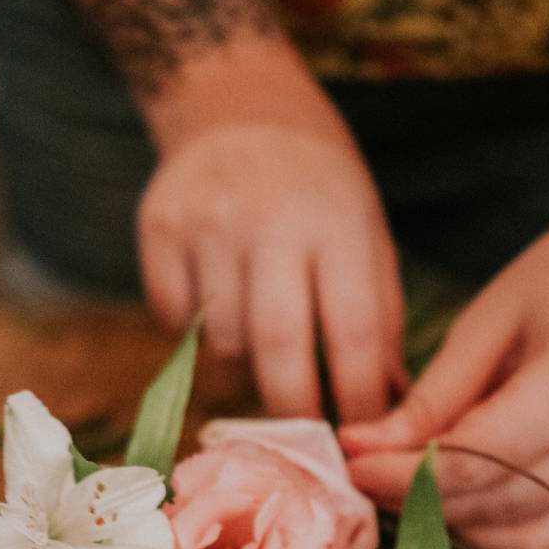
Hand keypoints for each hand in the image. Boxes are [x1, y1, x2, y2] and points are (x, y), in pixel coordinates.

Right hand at [138, 121, 404, 420]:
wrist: (241, 108)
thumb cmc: (322, 193)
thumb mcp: (369, 237)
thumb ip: (380, 322)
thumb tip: (390, 411)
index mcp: (339, 224)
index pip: (353, 332)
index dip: (356, 399)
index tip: (358, 440)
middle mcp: (270, 220)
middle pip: (276, 347)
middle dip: (292, 409)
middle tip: (302, 436)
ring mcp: (207, 222)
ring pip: (222, 342)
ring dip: (245, 363)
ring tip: (261, 336)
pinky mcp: (159, 227)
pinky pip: (174, 320)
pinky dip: (195, 330)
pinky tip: (216, 298)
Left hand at [340, 204, 548, 548]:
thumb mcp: (489, 321)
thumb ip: (431, 398)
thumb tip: (360, 451)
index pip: (475, 461)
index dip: (404, 475)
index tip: (353, 466)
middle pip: (495, 505)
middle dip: (420, 502)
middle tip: (371, 478)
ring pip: (522, 538)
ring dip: (457, 526)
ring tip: (414, 490)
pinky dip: (504, 533)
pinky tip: (469, 502)